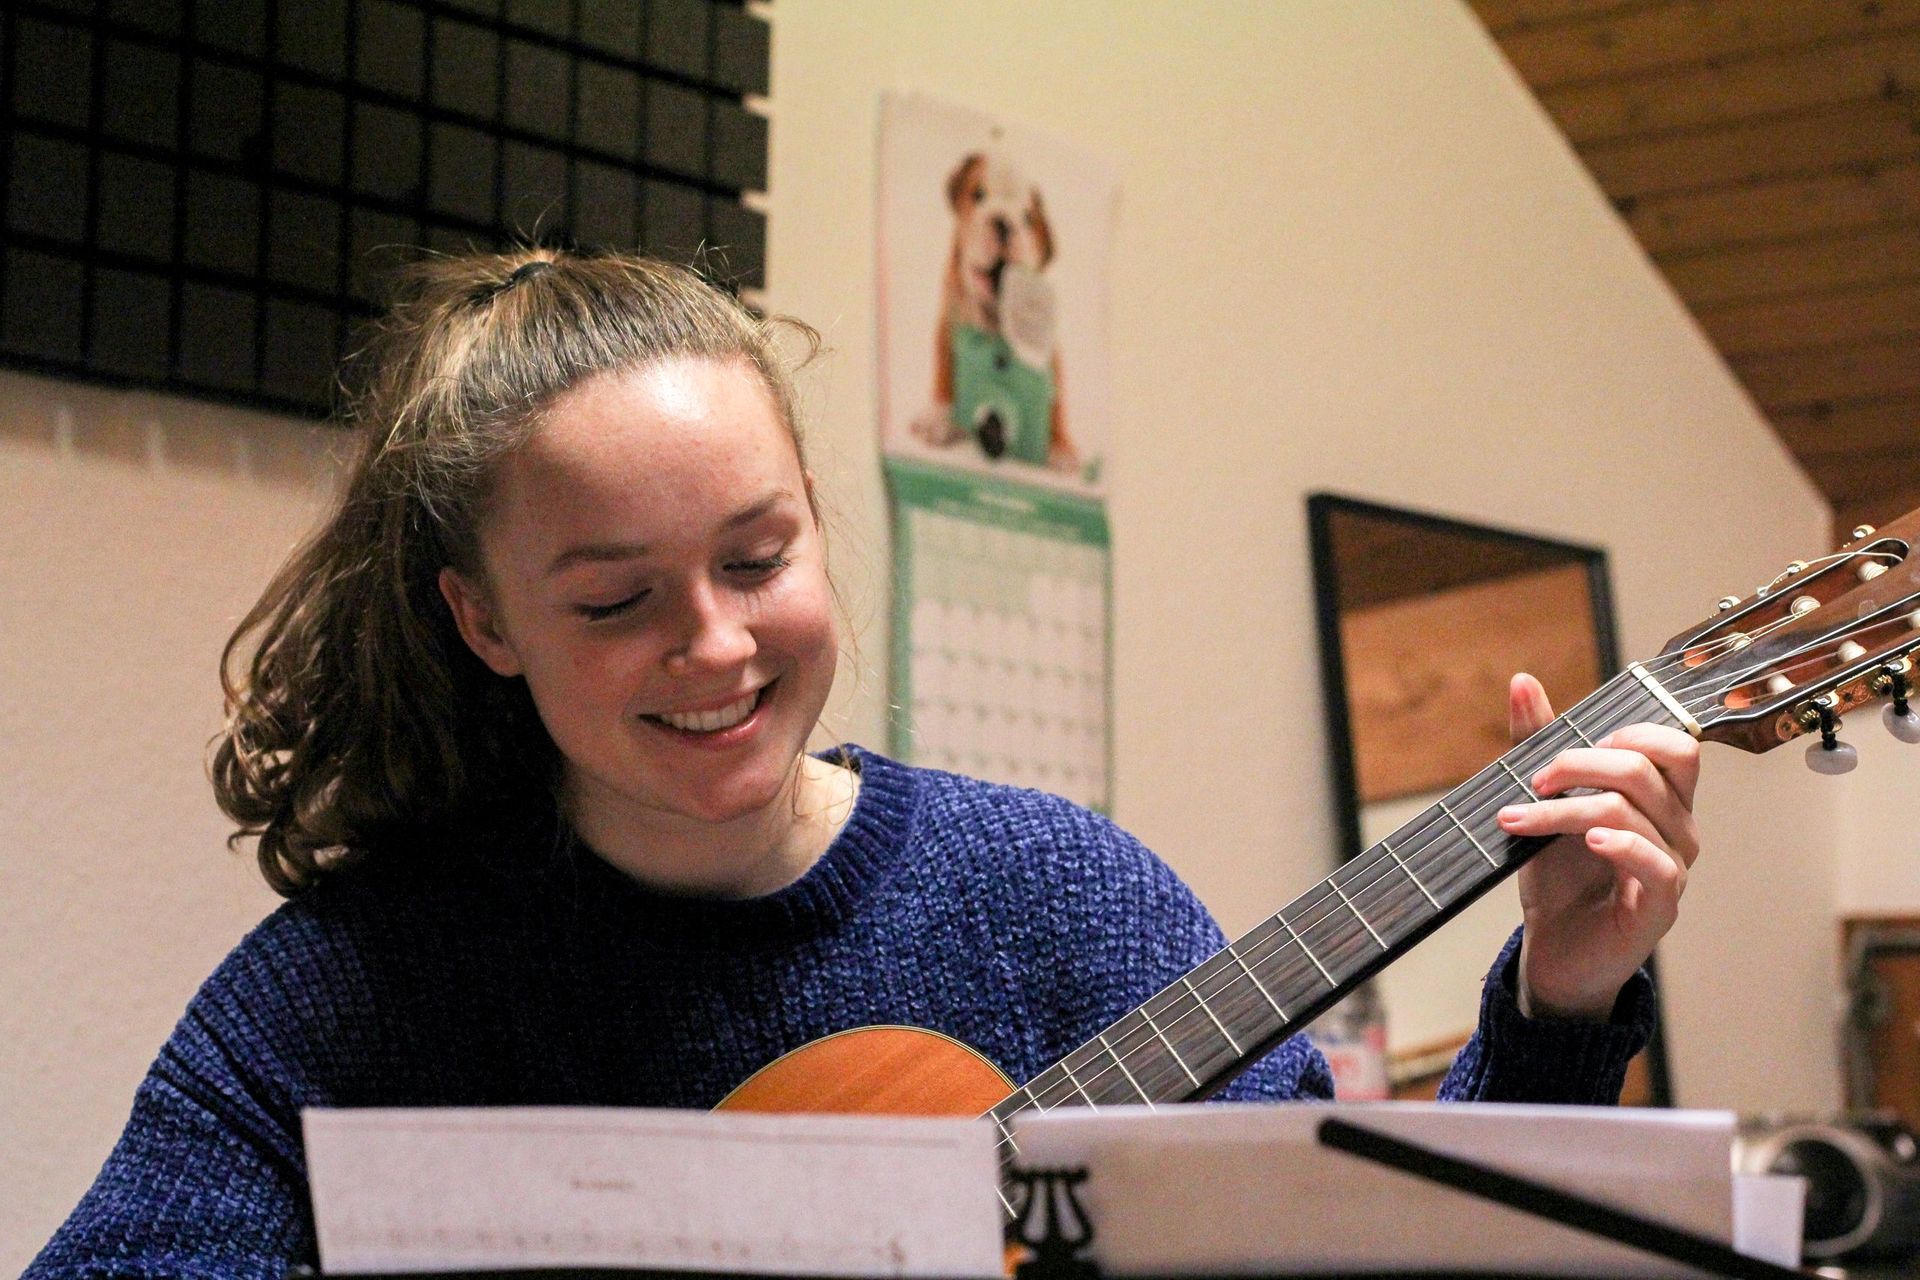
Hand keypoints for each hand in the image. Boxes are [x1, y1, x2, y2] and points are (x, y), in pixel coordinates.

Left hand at [1499, 673, 1700, 1020]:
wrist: (1555, 949)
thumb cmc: (1560, 878)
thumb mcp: (1544, 802)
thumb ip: (1539, 742)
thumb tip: (1522, 681)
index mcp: (1661, 799)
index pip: (1675, 745)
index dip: (1626, 732)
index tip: (1566, 747)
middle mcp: (1677, 828)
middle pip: (1647, 768)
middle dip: (1580, 762)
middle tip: (1533, 779)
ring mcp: (1673, 866)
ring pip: (1629, 811)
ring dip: (1562, 808)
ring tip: (1517, 819)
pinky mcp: (1661, 905)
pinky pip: (1654, 862)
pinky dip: (1618, 844)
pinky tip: (1586, 842)